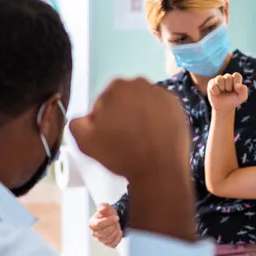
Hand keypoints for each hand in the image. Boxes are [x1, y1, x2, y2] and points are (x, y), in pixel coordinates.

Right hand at [70, 78, 189, 180]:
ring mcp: (164, 95)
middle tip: (122, 138)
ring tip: (139, 140)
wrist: (159, 171)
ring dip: (140, 117)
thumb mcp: (85, 141)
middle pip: (125, 99)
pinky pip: (162, 112)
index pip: (104, 100)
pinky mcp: (179, 108)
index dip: (102, 119)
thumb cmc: (121, 154)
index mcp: (118, 86)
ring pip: (144, 105)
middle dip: (122, 114)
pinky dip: (157, 121)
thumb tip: (83, 119)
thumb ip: (77, 123)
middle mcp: (142, 84)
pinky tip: (154, 138)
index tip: (106, 135)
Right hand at [89, 204, 121, 247]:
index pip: (99, 224)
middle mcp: (94, 233)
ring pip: (109, 239)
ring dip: (116, 232)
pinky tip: (118, 232)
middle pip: (104, 233)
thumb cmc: (107, 213)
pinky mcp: (106, 243)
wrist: (113, 218)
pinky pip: (113, 244)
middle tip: (116, 221)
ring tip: (116, 226)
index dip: (109, 221)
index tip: (116, 217)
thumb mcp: (105, 206)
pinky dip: (118, 238)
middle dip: (113, 226)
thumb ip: (103, 206)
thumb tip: (101, 210)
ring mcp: (100, 239)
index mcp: (92, 223)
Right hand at [207, 72, 247, 110]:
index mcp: (235, 78)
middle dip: (228, 87)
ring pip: (219, 79)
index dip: (236, 83)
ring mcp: (218, 79)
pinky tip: (217, 94)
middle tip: (228, 91)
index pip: (236, 75)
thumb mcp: (242, 97)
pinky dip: (216, 92)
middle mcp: (227, 77)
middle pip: (228, 77)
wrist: (224, 107)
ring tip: (222, 92)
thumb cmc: (233, 100)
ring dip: (222, 88)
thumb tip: (237, 85)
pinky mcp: (211, 83)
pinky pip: (213, 85)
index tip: (236, 89)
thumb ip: (244, 90)